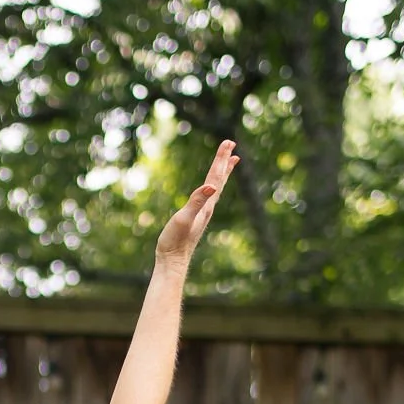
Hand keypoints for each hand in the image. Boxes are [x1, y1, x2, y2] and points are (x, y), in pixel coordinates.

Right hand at [155, 139, 238, 266]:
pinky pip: (209, 196)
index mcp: (206, 204)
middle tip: (232, 144)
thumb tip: (211, 187)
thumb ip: (197, 201)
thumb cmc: (175, 241)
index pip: (216, 177)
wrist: (172, 261)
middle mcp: (208, 207)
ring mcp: (204, 213)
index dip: (221, 159)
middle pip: (219, 180)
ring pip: (216, 188)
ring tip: (230, 162)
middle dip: (225, 161)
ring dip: (223, 173)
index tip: (228, 143)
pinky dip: (213, 186)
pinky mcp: (198, 218)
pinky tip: (211, 187)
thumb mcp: (184, 218)